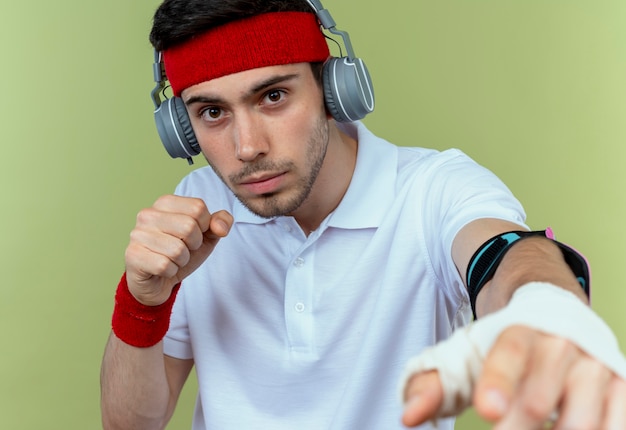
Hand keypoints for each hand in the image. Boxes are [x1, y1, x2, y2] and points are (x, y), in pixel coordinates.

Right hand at [124, 194, 232, 305]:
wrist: (157, 281)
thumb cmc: (180, 253)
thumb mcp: (206, 236)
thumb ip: (220, 223)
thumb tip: (221, 227)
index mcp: (165, 203)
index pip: (198, 207)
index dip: (204, 226)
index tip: (193, 235)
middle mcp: (148, 214)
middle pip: (189, 226)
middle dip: (194, 245)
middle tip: (182, 249)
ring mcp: (137, 234)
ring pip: (178, 249)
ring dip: (182, 260)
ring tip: (172, 259)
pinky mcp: (132, 256)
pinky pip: (165, 266)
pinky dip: (170, 271)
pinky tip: (161, 269)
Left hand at [402, 326, 625, 428]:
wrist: (556, 316)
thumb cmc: (502, 346)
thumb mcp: (464, 356)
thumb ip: (433, 385)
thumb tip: (407, 418)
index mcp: (520, 330)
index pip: (510, 355)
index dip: (499, 383)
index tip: (487, 409)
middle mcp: (563, 345)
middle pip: (538, 403)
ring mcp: (598, 367)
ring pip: (580, 425)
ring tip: (521, 428)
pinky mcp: (622, 387)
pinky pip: (614, 428)